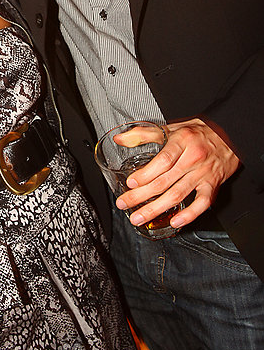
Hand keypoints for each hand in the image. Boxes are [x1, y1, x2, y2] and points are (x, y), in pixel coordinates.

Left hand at [115, 118, 240, 228]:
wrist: (228, 135)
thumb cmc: (198, 132)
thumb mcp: (171, 128)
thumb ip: (144, 134)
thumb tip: (120, 139)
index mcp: (182, 142)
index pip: (163, 160)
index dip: (146, 173)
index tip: (131, 182)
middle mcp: (193, 158)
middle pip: (165, 181)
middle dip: (141, 195)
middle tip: (124, 204)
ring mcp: (203, 174)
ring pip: (178, 194)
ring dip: (156, 208)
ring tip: (139, 218)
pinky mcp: (213, 185)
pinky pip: (202, 203)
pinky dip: (189, 215)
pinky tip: (175, 222)